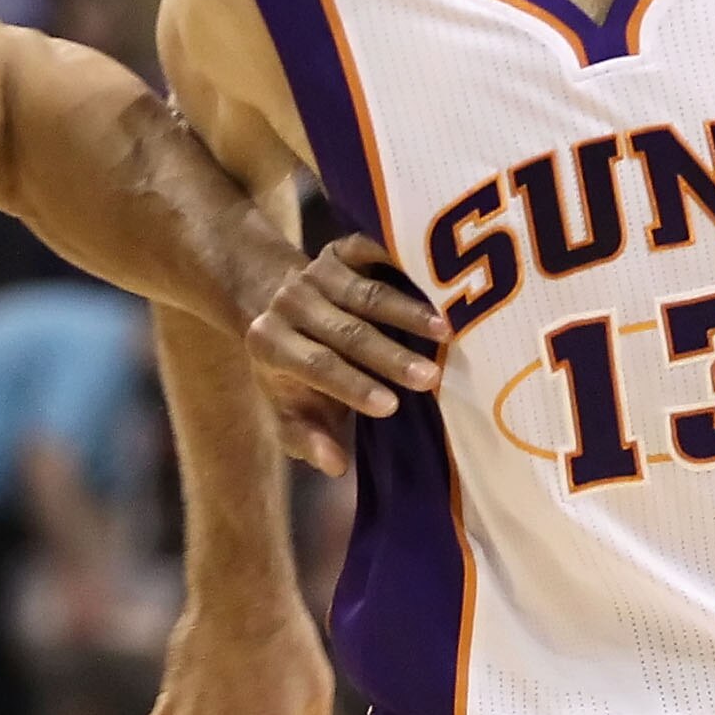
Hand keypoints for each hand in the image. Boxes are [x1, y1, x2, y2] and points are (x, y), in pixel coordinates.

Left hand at [243, 235, 447, 476]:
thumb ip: (307, 439)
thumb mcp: (289, 410)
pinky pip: (372, 251)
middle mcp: (289, 303)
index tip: (393, 406)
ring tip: (445, 331)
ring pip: (365, 293)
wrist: (277, 304)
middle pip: (345, 331)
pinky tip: (435, 279)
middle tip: (432, 378)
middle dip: (389, 356)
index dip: (353, 386)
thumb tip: (335, 465)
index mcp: (269, 344)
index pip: (316, 366)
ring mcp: (315, 272)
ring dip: (407, 312)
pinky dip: (401, 264)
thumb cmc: (294, 372)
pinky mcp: (339, 249)